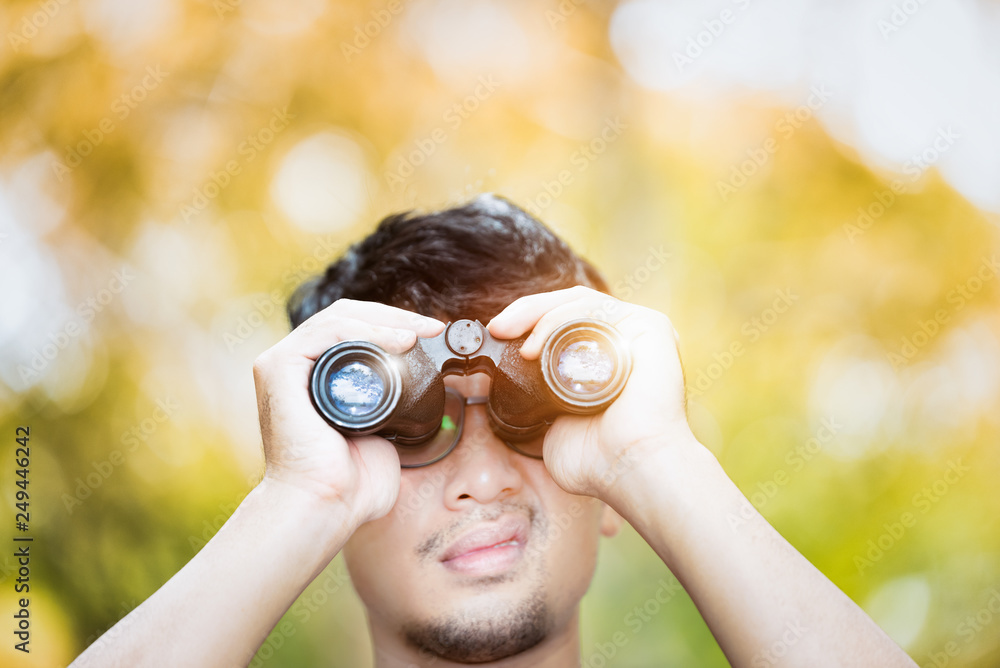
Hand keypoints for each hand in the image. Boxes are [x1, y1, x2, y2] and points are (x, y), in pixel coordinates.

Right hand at [252, 299, 444, 528]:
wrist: (326, 506)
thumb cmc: (350, 482)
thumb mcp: (381, 433)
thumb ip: (395, 412)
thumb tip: (425, 393)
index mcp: (315, 377)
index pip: (353, 330)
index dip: (393, 324)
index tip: (432, 334)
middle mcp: (296, 367)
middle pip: (347, 318)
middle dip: (394, 317)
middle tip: (432, 328)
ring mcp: (283, 365)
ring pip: (338, 318)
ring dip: (386, 319)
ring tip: (420, 334)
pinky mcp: (278, 368)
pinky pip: (327, 332)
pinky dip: (366, 330)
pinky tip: (398, 341)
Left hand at [487, 286, 694, 499]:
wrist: (629, 470)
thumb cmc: (599, 460)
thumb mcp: (553, 424)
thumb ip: (539, 401)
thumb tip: (507, 387)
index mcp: (606, 359)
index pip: (565, 324)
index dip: (529, 324)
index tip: (497, 337)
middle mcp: (624, 341)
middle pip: (570, 307)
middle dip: (527, 312)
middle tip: (497, 329)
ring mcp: (638, 332)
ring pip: (580, 302)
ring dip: (537, 313)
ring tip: (510, 335)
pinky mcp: (650, 327)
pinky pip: (597, 308)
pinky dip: (560, 319)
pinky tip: (536, 344)